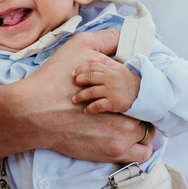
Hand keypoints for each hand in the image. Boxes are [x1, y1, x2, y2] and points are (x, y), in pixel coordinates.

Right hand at [0, 30, 149, 164]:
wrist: (35, 111)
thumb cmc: (55, 79)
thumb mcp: (80, 45)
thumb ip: (107, 38)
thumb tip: (126, 35)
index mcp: (125, 88)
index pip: (148, 88)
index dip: (142, 88)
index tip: (134, 91)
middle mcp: (129, 112)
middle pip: (152, 111)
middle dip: (143, 108)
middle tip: (129, 107)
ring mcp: (123, 136)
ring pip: (150, 134)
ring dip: (143, 129)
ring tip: (127, 123)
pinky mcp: (113, 152)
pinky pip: (142, 154)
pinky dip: (138, 147)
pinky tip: (125, 139)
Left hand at [72, 57, 139, 113]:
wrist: (143, 93)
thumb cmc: (129, 80)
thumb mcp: (119, 68)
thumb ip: (106, 63)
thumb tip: (92, 59)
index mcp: (110, 70)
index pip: (93, 67)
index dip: (81, 70)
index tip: (73, 74)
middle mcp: (110, 79)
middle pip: (90, 78)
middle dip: (79, 80)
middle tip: (73, 84)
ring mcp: (111, 91)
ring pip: (92, 92)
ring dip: (81, 96)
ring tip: (74, 99)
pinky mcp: (114, 103)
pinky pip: (99, 105)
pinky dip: (91, 108)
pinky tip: (86, 110)